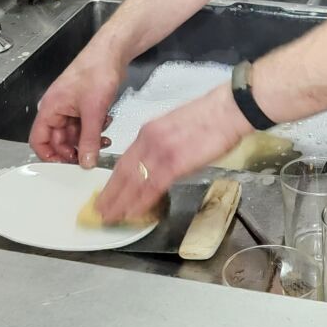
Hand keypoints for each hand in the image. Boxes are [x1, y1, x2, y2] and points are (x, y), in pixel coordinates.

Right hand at [29, 43, 124, 167]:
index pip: (39, 140)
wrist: (112, 53)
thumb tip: (86, 161)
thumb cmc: (96, 70)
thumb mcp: (93, 111)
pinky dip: (95, 130)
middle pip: (59, 140)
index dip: (48, 156)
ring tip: (102, 141)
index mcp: (51, 108)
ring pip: (74, 134)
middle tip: (89, 157)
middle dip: (75, 149)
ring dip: (88, 140)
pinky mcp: (84, 105)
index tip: (63, 166)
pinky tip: (106, 125)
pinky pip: (85, 126)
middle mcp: (58, 108)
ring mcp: (71, 107)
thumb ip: (89, 140)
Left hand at [94, 86, 250, 223]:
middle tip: (100, 210)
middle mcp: (149, 140)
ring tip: (110, 217)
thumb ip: (162, 143)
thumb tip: (158, 161)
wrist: (227, 110)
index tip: (106, 192)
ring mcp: (160, 152)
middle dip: (111, 194)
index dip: (114, 179)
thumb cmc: (209, 117)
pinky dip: (140, 202)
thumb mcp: (175, 126)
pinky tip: (131, 212)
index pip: (125, 160)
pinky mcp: (174, 163)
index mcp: (149, 131)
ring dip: (120, 202)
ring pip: (133, 182)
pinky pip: (151, 187)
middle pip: (123, 172)